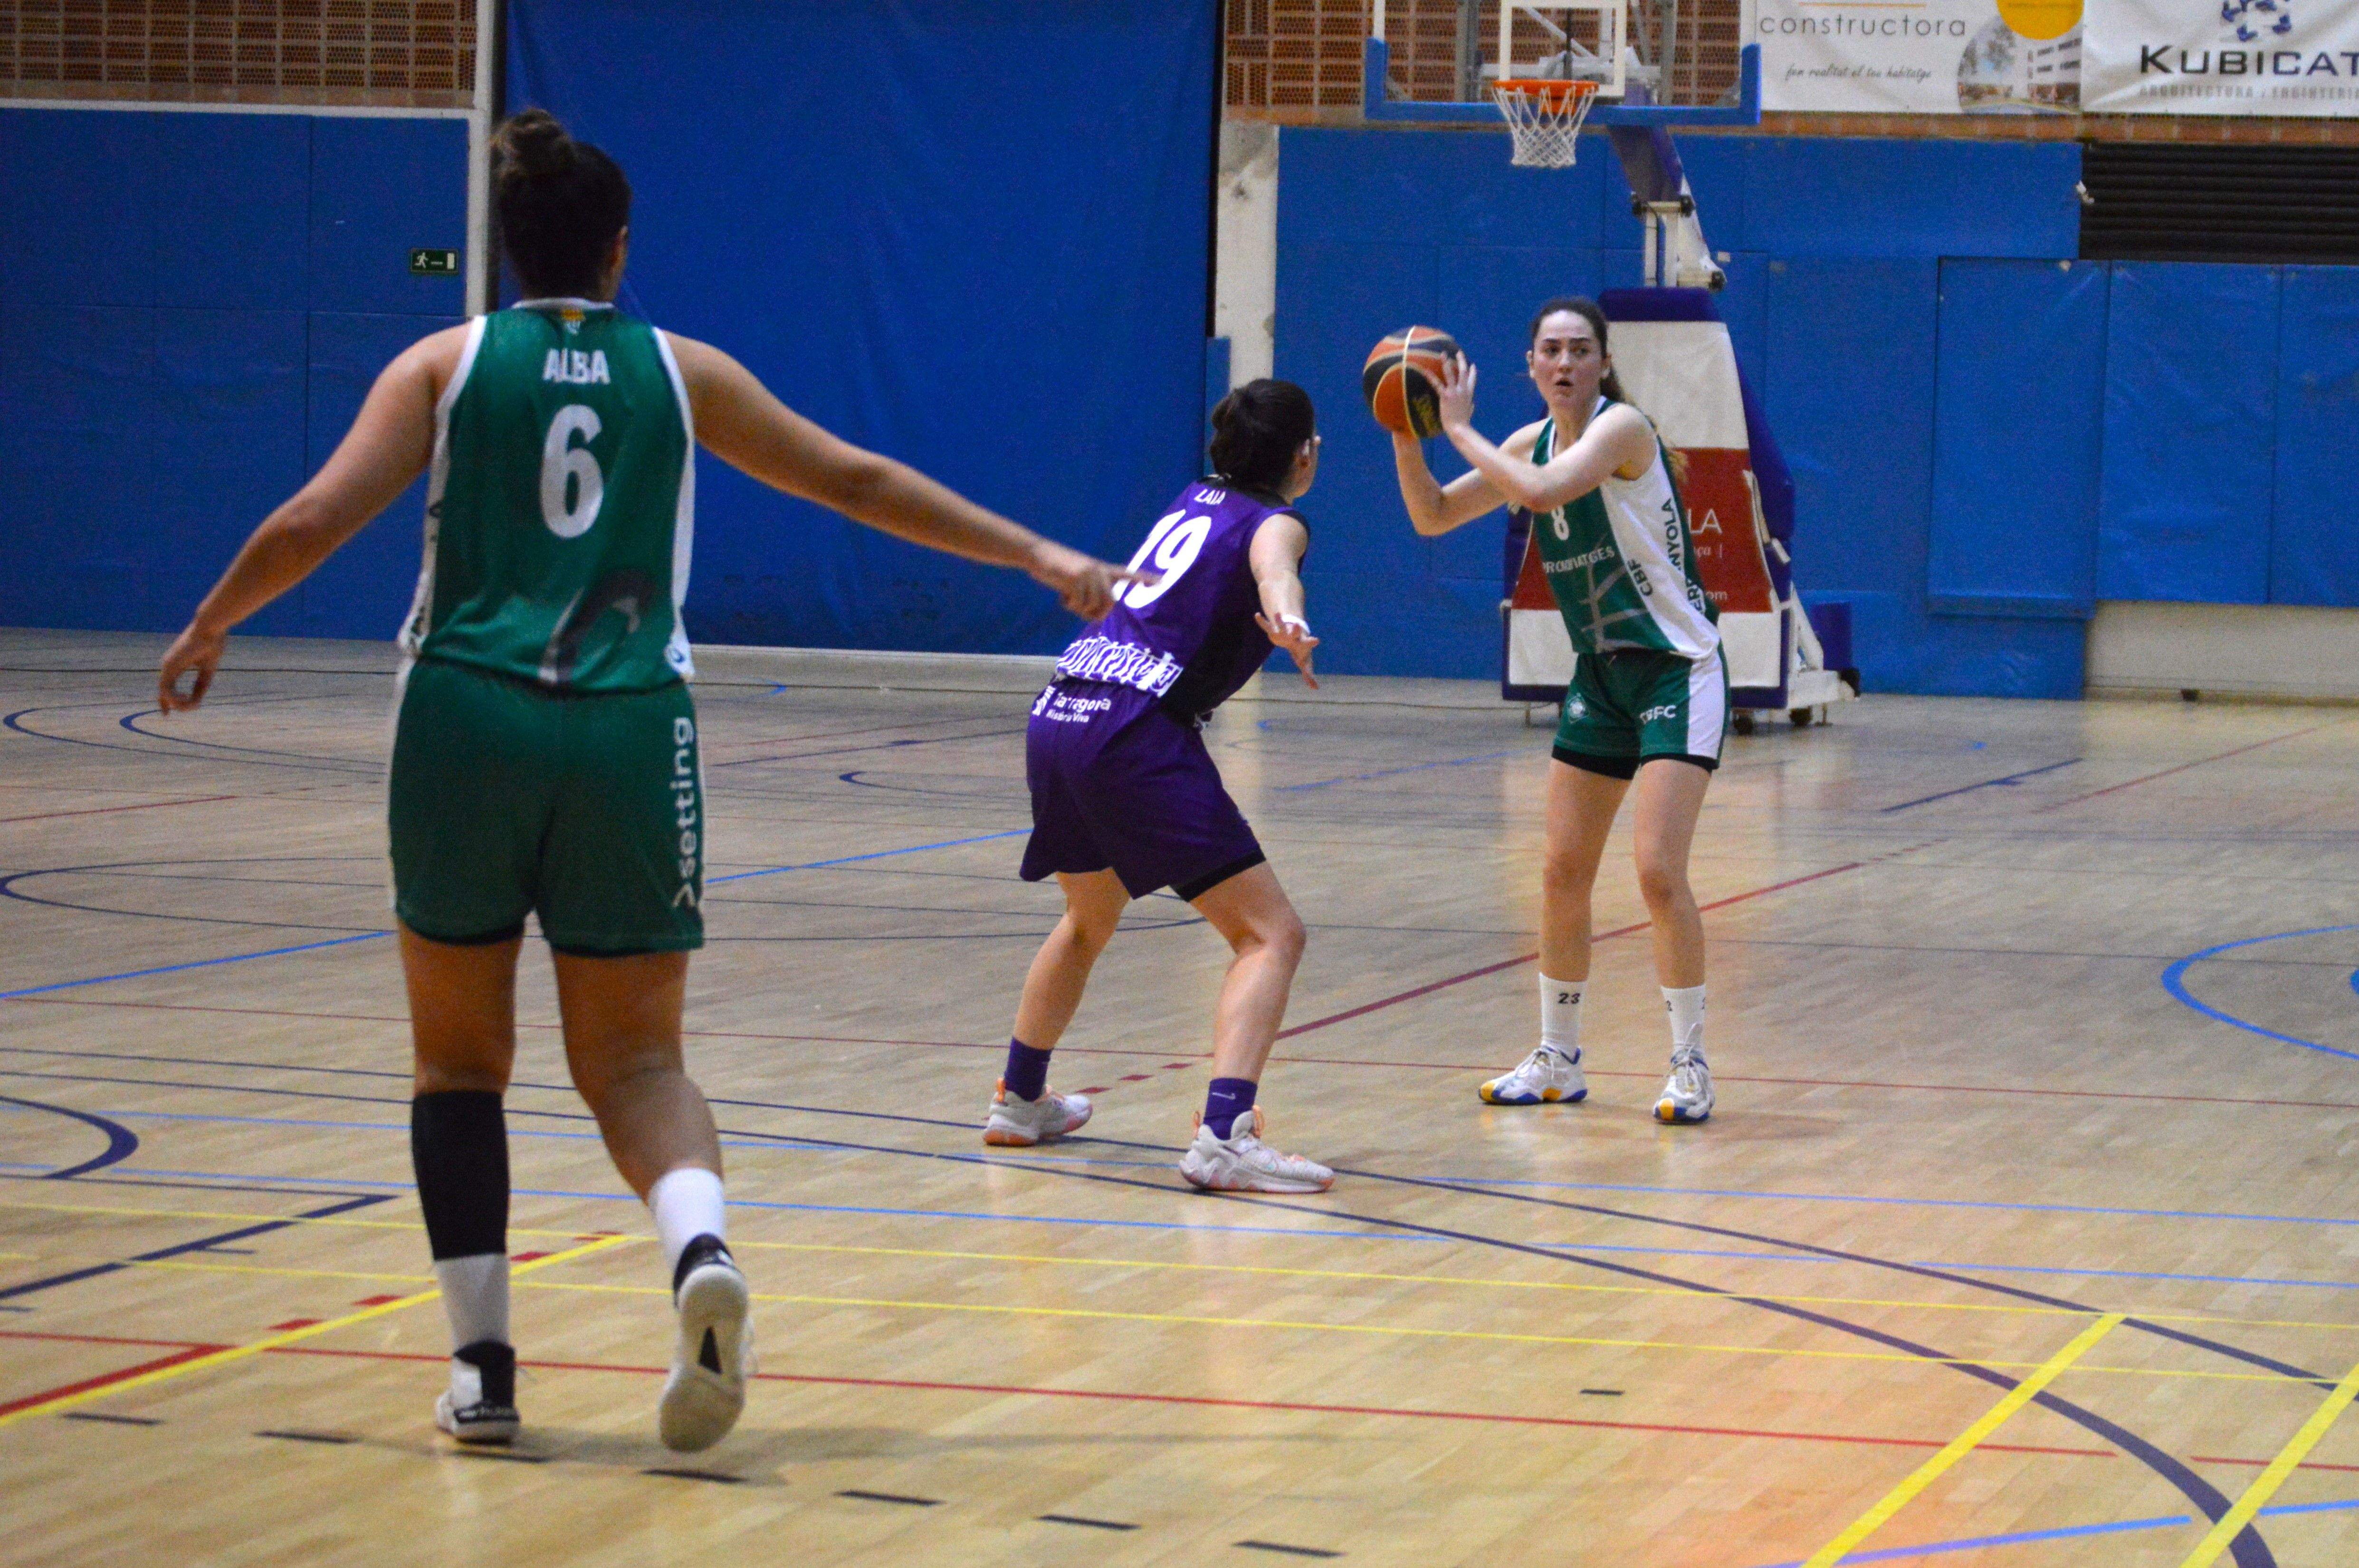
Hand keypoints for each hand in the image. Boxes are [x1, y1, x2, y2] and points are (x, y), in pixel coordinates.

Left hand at [158, 623, 226, 712]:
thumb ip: (200, 686)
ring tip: (194, 705)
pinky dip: (175, 699)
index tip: (166, 715)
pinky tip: (189, 700)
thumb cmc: (212, 644)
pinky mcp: (170, 666)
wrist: (211, 628)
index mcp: (176, 664)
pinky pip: (166, 689)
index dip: (166, 701)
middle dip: (173, 705)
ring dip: (178, 704)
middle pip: (164, 693)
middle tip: (193, 708)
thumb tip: (195, 702)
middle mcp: (169, 666)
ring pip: (164, 693)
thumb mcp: (207, 670)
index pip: (167, 687)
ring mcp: (167, 666)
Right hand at [1027, 540, 1156, 620]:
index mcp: (1102, 569)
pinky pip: (1078, 604)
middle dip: (1096, 614)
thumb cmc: (1057, 568)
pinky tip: (1061, 593)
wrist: (1038, 553)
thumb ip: (1091, 592)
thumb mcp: (1078, 578)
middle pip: (1110, 604)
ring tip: (1068, 598)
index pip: (1128, 574)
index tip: (1163, 582)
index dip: (1145, 579)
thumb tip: (1099, 614)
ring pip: (1094, 606)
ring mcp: (1088, 574)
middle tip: (1080, 610)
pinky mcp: (1076, 579)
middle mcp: (1099, 570)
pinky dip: (1068, 605)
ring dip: (1079, 609)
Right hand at [1255, 611, 1319, 688]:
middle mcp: (1294, 636)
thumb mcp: (1305, 662)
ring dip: (1279, 620)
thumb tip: (1315, 688)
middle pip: (1295, 632)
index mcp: (1302, 643)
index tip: (1316, 640)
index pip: (1308, 643)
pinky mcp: (1274, 631)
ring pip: (1281, 626)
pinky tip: (1256, 615)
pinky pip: (1267, 626)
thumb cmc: (1301, 651)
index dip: (1312, 642)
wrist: (1295, 634)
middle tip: (1297, 625)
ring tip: (1277, 613)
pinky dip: (1262, 622)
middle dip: (1295, 630)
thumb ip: (1309, 675)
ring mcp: (1284, 632)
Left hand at [1436, 353, 1476, 432]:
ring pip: (1451, 373)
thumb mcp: (1469, 412)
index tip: (1472, 365)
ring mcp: (1455, 392)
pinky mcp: (1446, 396)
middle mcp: (1463, 390)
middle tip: (1458, 352)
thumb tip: (1472, 404)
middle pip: (1463, 371)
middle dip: (1461, 360)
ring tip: (1442, 354)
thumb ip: (1470, 406)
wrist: (1459, 429)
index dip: (1473, 371)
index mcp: (1469, 394)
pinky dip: (1431, 377)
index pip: (1472, 379)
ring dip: (1446, 363)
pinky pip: (1437, 384)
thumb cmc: (1463, 422)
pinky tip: (1425, 371)